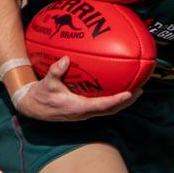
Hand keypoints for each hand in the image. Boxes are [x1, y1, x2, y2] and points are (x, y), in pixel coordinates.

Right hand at [13, 56, 140, 120]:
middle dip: (126, 102)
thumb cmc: (41, 95)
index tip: (129, 93)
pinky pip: (102, 106)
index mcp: (78, 108)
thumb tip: (65, 59)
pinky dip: (112, 100)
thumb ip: (55, 72)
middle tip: (140, 90)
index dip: (116, 101)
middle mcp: (84, 113)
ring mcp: (85, 113)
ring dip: (122, 102)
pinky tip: (118, 89)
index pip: (102, 106)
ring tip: (135, 91)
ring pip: (108, 109)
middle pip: (111, 110)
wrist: (33, 107)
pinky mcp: (83, 109)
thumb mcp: (46, 83)